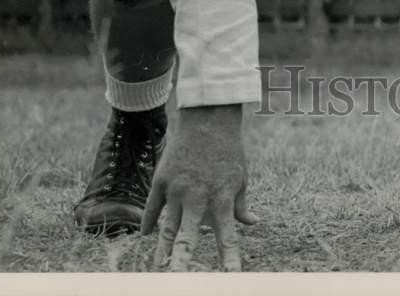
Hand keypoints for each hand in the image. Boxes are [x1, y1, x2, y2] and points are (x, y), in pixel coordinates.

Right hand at [140, 104, 256, 270]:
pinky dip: (149, 223)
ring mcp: (177, 189)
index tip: (231, 277)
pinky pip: (152, 207)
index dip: (229, 259)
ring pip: (166, 227)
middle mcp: (198, 197)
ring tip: (159, 269)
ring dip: (162, 250)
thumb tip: (253, 222)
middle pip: (188, 237)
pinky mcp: (162, 179)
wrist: (208, 119)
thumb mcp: (240, 177)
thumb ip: (241, 204)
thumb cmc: (228, 150)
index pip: (227, 236)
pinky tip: (146, 236)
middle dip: (182, 261)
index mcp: (221, 198)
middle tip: (177, 280)